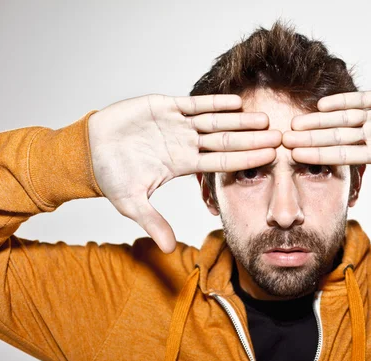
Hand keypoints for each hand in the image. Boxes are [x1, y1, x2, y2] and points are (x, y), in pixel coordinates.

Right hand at [88, 94, 280, 252]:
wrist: (90, 150)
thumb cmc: (111, 176)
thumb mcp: (131, 203)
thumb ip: (153, 222)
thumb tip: (167, 250)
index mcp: (183, 164)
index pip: (221, 162)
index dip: (246, 159)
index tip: (271, 157)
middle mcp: (186, 144)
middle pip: (226, 141)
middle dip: (252, 139)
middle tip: (280, 136)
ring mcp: (177, 125)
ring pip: (214, 121)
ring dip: (239, 120)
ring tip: (263, 117)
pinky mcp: (164, 107)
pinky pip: (194, 103)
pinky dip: (213, 101)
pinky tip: (235, 101)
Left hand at [284, 84, 370, 240]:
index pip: (343, 156)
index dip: (319, 156)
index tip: (295, 157)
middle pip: (336, 136)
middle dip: (311, 137)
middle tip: (284, 138)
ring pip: (344, 117)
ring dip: (321, 118)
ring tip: (297, 120)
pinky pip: (363, 99)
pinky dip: (344, 100)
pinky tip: (323, 103)